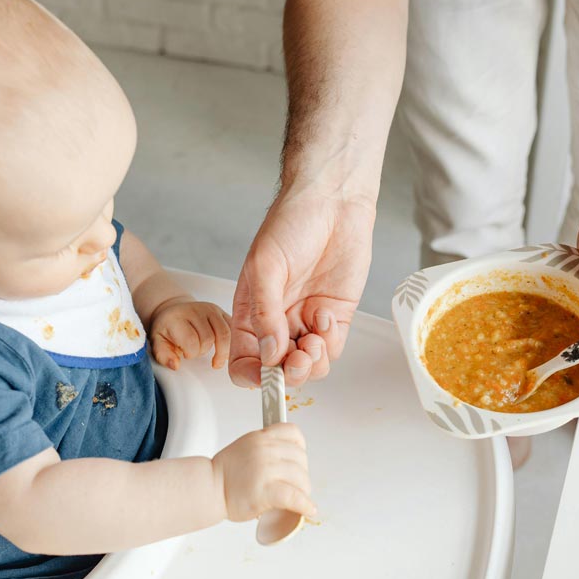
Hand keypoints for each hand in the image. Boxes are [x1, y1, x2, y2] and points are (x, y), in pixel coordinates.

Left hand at [150, 300, 230, 369]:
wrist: (175, 311)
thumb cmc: (167, 330)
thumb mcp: (158, 343)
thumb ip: (164, 355)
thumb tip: (175, 365)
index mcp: (177, 318)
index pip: (191, 341)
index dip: (191, 353)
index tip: (186, 354)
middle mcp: (196, 310)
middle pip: (209, 339)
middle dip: (203, 351)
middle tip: (196, 352)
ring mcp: (211, 309)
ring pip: (225, 334)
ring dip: (221, 350)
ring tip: (215, 358)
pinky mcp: (222, 312)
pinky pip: (233, 329)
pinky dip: (231, 343)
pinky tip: (224, 350)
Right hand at [211, 423, 314, 521]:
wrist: (208, 489)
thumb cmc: (225, 474)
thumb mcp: (245, 447)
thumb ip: (266, 448)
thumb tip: (288, 460)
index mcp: (260, 438)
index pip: (293, 433)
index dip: (300, 448)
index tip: (300, 459)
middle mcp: (264, 450)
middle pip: (300, 459)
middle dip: (302, 475)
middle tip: (297, 486)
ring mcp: (265, 469)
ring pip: (300, 478)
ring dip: (304, 491)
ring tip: (299, 500)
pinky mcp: (264, 491)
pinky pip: (293, 496)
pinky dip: (304, 505)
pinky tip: (308, 510)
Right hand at [230, 186, 374, 387]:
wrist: (333, 202)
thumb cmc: (291, 223)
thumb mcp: (265, 267)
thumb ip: (264, 313)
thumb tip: (268, 353)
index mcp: (250, 312)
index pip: (244, 360)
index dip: (253, 376)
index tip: (266, 376)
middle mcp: (277, 322)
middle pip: (278, 370)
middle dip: (288, 373)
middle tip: (297, 360)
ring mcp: (306, 321)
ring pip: (308, 366)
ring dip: (311, 362)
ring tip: (313, 339)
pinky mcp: (335, 317)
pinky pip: (332, 349)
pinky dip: (330, 343)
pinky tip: (325, 314)